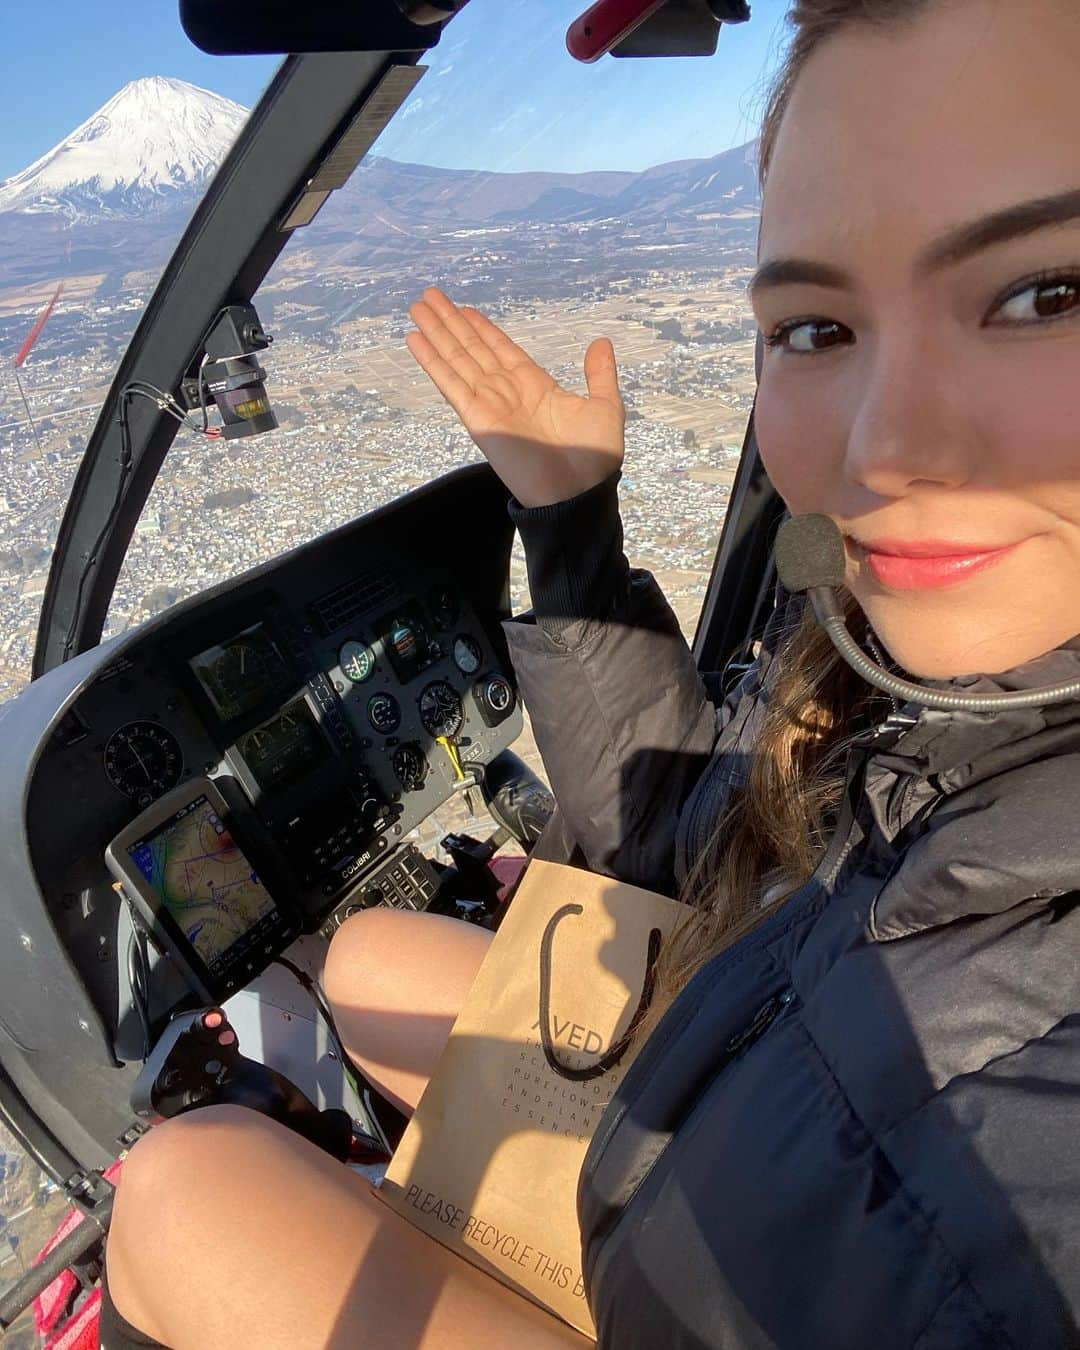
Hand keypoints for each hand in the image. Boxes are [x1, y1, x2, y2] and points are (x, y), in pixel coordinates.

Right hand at [405, 287, 624, 507]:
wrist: (579, 492)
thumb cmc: (594, 457)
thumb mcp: (605, 406)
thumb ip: (599, 374)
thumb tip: (600, 342)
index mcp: (536, 387)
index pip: (502, 349)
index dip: (482, 328)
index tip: (464, 308)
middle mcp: (508, 392)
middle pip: (472, 349)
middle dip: (451, 322)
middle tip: (429, 296)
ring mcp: (490, 404)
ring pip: (457, 360)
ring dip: (436, 333)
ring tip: (417, 307)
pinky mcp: (478, 420)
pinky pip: (451, 385)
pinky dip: (433, 363)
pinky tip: (416, 341)